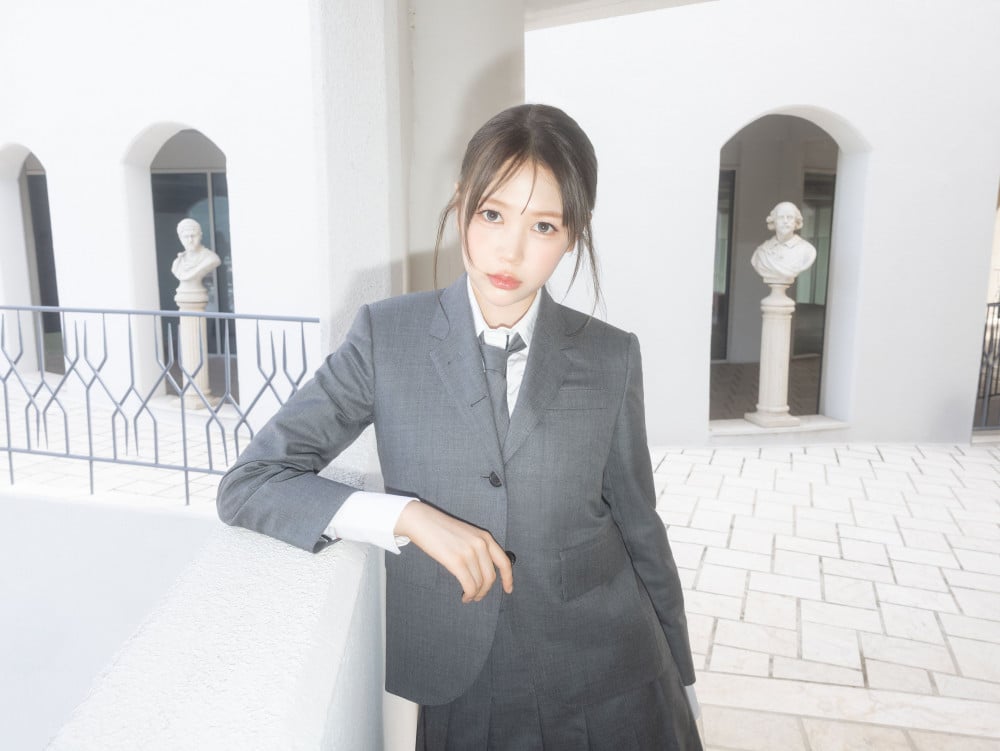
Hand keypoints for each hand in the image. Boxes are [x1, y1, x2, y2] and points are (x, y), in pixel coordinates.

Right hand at [394, 501, 512, 602]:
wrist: (422, 521)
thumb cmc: (441, 530)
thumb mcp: (467, 535)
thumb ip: (478, 549)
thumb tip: (484, 572)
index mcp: (485, 537)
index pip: (504, 562)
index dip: (508, 578)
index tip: (508, 589)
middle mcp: (481, 544)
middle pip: (491, 577)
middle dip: (485, 590)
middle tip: (477, 596)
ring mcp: (469, 553)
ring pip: (480, 583)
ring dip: (475, 594)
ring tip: (468, 597)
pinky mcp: (457, 561)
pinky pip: (469, 585)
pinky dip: (469, 594)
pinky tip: (464, 596)